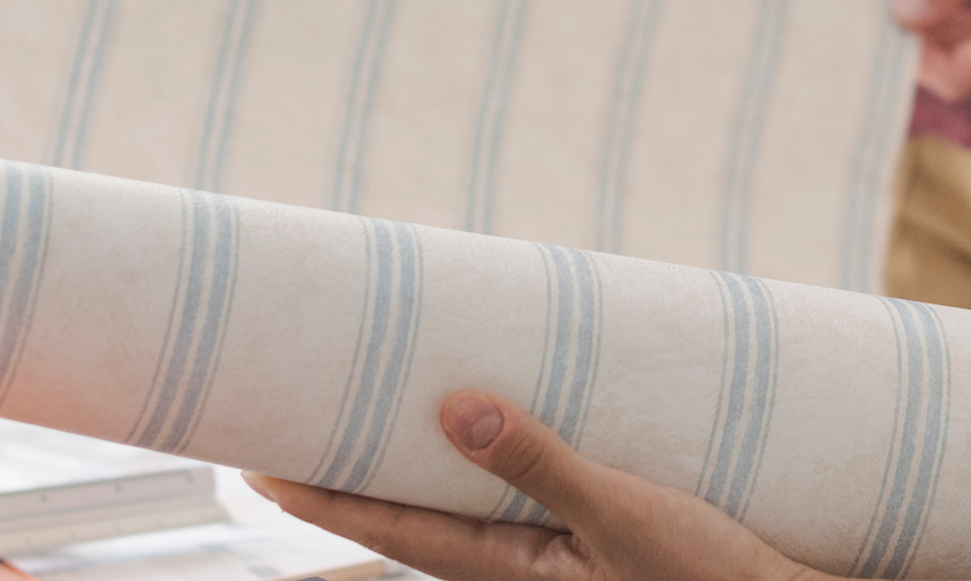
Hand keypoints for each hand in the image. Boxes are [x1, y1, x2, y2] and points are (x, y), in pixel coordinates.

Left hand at [255, 391, 821, 580]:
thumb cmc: (713, 577)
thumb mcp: (627, 513)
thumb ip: (541, 462)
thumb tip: (454, 407)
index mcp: (511, 572)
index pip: (391, 529)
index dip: (321, 497)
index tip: (257, 464)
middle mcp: (521, 573)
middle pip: (412, 520)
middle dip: (350, 480)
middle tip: (288, 435)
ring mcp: (556, 564)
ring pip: (459, 515)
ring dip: (412, 474)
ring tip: (371, 428)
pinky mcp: (594, 548)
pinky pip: (512, 508)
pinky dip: (481, 473)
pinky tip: (486, 443)